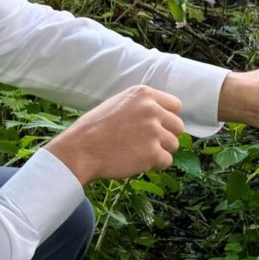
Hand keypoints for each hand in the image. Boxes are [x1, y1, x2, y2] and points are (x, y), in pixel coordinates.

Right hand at [47, 85, 184, 184]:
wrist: (80, 149)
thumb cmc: (95, 128)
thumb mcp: (119, 103)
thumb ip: (142, 105)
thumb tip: (163, 115)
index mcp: (143, 94)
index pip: (175, 106)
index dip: (167, 119)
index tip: (157, 127)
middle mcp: (152, 109)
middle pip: (178, 126)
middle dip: (166, 136)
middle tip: (147, 143)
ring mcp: (153, 131)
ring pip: (173, 145)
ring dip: (160, 152)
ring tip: (138, 153)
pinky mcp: (153, 153)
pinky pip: (166, 161)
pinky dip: (154, 165)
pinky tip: (137, 161)